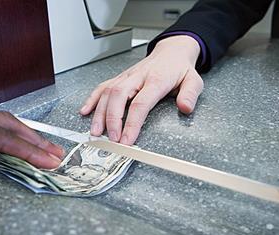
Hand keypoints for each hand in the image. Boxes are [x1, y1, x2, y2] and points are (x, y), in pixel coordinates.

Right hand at [80, 35, 202, 144]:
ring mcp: (126, 77)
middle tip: (111, 139)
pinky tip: (85, 111)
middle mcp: (137, 77)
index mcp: (156, 79)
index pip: (141, 103)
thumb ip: (190, 94)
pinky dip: (91, 99)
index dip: (132, 123)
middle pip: (118, 96)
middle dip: (112, 119)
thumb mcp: (194, 80)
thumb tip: (185, 108)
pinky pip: (102, 87)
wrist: (171, 52)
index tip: (127, 139)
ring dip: (99, 113)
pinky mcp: (119, 78)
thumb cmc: (179, 69)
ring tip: (96, 132)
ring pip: (107, 92)